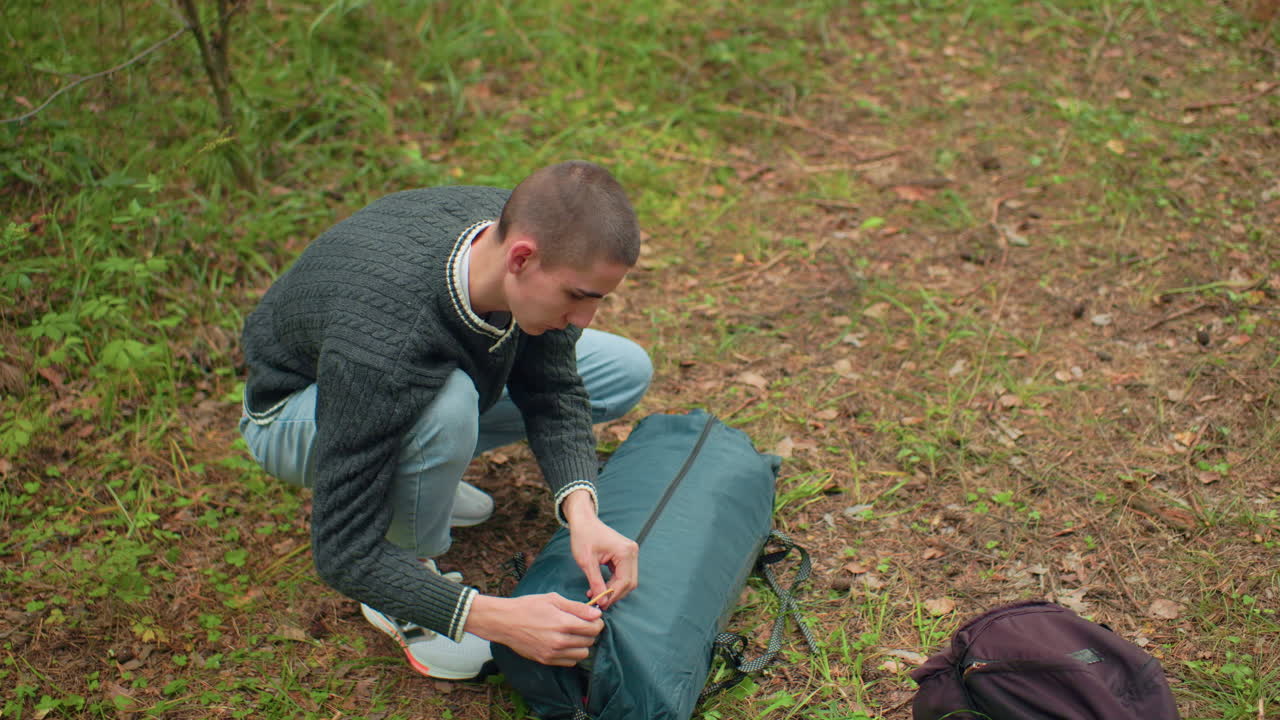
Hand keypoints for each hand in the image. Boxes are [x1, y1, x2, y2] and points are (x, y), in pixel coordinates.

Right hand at [467, 593, 602, 665]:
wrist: (504, 622)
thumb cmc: (528, 606)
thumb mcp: (553, 599)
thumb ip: (577, 607)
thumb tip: (596, 613)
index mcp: (563, 623)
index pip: (593, 628)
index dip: (597, 622)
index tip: (593, 618)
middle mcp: (560, 641)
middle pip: (590, 641)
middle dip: (590, 632)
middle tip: (583, 625)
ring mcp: (553, 653)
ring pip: (582, 654)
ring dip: (583, 645)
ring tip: (574, 635)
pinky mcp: (546, 660)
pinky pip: (570, 662)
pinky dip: (572, 654)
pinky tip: (565, 644)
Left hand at [562, 489, 638, 609]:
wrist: (583, 521)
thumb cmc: (583, 536)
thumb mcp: (587, 562)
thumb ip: (596, 582)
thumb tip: (602, 601)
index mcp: (625, 552)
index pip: (624, 581)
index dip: (613, 595)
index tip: (600, 604)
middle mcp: (632, 552)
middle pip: (629, 582)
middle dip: (615, 594)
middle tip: (599, 602)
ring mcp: (630, 553)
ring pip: (627, 579)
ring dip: (614, 589)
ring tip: (597, 595)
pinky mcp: (626, 555)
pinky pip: (623, 574)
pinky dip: (613, 582)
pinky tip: (601, 587)